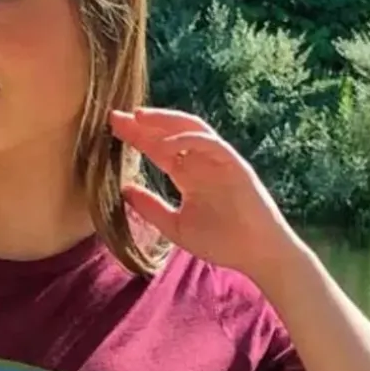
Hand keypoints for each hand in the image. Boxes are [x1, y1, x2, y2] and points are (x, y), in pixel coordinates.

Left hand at [110, 107, 300, 277]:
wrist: (256, 254)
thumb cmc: (222, 242)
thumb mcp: (175, 226)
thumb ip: (151, 208)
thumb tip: (123, 190)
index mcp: (189, 176)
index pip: (158, 150)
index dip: (137, 138)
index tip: (112, 129)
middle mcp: (202, 163)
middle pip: (169, 135)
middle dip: (143, 124)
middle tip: (115, 116)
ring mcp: (220, 161)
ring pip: (190, 130)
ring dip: (164, 121)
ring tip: (138, 117)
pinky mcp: (235, 164)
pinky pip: (209, 143)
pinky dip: (187, 140)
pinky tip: (164, 145)